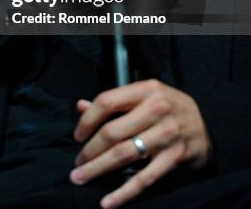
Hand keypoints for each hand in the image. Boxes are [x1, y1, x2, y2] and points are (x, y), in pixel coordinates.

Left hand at [70, 79, 212, 207]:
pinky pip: (144, 178)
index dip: (87, 120)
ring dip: (98, 169)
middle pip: (112, 132)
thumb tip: (80, 106)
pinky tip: (108, 201)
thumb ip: (114, 102)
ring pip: (124, 155)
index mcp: (146, 89)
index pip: (107, 101)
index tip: (78, 136)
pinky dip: (124, 192)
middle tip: (77, 164)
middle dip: (89, 151)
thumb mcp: (144, 95)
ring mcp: (167, 134)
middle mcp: (156, 109)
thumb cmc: (169, 107)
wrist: (208, 123)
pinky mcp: (175, 157)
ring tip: (81, 177)